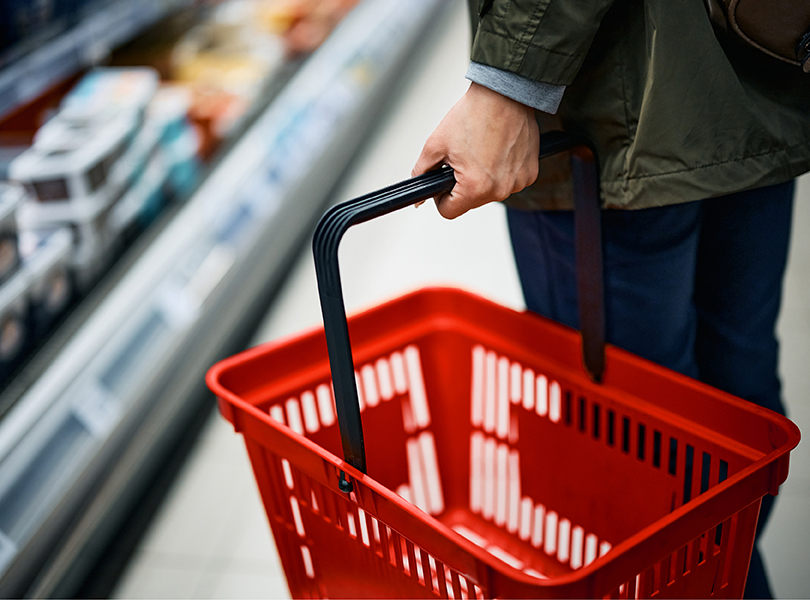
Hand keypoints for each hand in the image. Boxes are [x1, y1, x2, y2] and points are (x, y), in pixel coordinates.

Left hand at [412, 82, 539, 218]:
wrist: (504, 93)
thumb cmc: (473, 114)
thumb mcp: (435, 144)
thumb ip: (422, 173)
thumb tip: (418, 197)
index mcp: (475, 187)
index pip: (449, 211)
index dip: (440, 197)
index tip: (443, 180)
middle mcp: (499, 190)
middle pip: (470, 202)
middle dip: (462, 184)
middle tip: (463, 157)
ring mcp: (517, 182)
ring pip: (490, 192)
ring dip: (482, 178)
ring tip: (481, 150)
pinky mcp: (530, 173)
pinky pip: (509, 181)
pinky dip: (501, 170)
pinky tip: (498, 149)